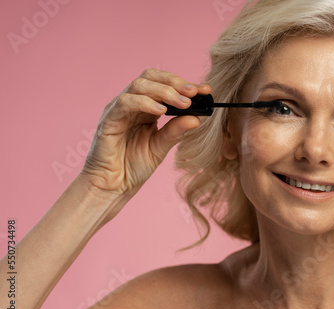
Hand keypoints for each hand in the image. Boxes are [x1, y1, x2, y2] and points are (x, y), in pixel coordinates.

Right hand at [81, 69, 210, 196]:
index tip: (205, 90)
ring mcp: (119, 109)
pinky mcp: (108, 119)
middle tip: (193, 93)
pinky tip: (161, 111)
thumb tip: (198, 118)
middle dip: (175, 82)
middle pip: (151, 77)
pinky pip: (125, 102)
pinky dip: (145, 103)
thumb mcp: (161, 147)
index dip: (185, 85)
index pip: (164, 85)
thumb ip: (176, 131)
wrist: (113, 186)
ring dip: (164, 91)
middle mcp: (132, 103)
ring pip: (139, 85)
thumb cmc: (133, 166)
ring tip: (182, 103)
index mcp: (146, 108)